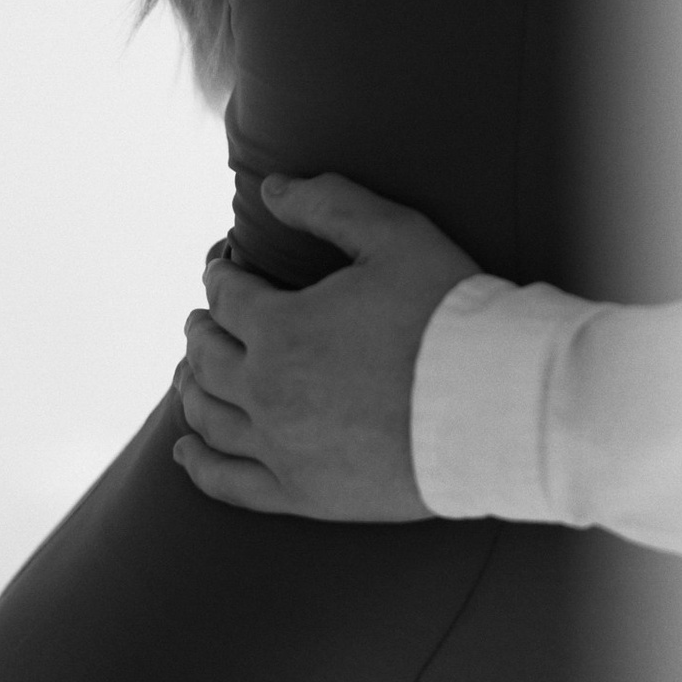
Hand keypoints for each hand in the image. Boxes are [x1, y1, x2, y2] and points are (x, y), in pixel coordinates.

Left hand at [172, 173, 477, 519]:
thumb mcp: (396, 236)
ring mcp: (281, 448)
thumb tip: (269, 187)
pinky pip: (228, 483)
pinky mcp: (302, 493)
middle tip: (205, 317)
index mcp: (281, 327)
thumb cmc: (450, 314)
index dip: (220, 273)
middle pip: (206, 356)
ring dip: (191, 386)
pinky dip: (199, 464)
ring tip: (191, 371)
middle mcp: (266, 391)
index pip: (226, 295)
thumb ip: (329, 203)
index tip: (223, 265)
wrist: (496, 406)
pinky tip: (185, 450)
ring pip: (209, 416)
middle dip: (201, 328)